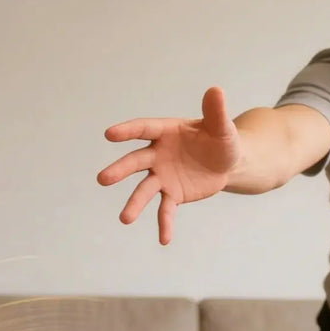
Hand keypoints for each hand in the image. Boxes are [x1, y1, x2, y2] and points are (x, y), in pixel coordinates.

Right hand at [97, 86, 240, 245]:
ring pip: (145, 189)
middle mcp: (158, 154)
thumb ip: (216, 111)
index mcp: (166, 132)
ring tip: (125, 219)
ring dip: (134, 203)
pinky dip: (164, 224)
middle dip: (120, 170)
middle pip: (136, 162)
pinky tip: (164, 240)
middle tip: (103, 180)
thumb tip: (216, 90)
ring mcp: (163, 175)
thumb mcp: (222, 127)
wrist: (227, 162)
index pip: (143, 129)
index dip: (127, 131)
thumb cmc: (221, 139)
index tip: (109, 135)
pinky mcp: (172, 194)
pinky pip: (165, 210)